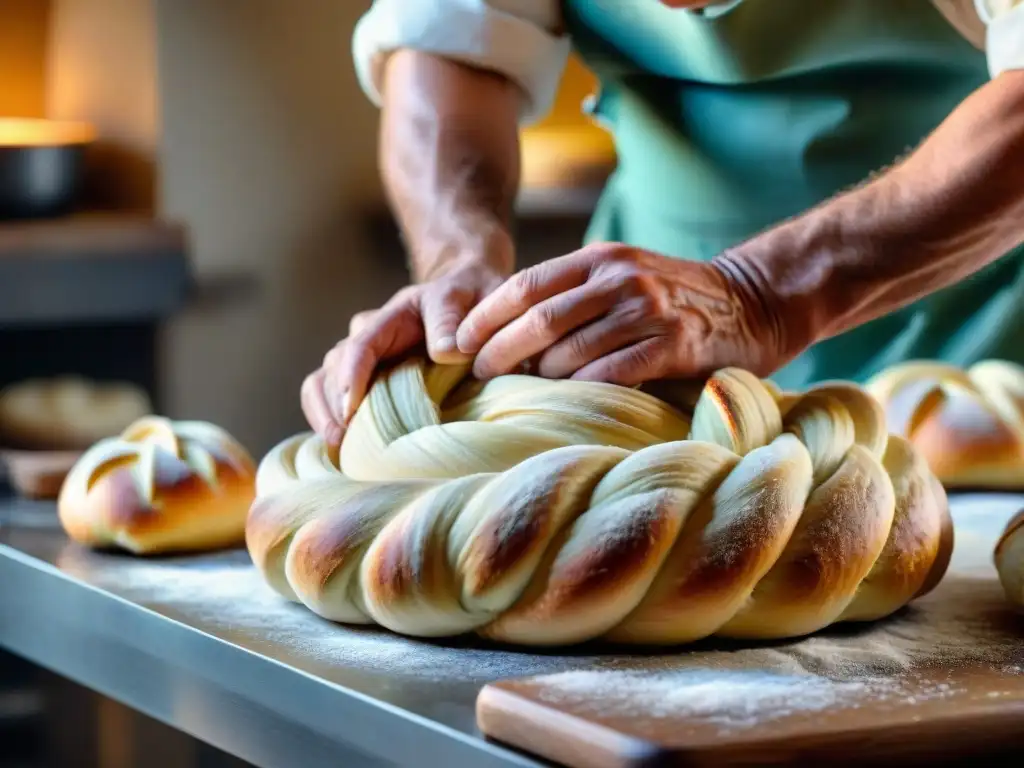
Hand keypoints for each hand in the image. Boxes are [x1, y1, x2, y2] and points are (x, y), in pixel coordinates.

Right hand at [301, 258, 508, 445]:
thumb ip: (450, 319)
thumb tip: (444, 351)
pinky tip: (336, 446)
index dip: (353, 375)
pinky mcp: (364, 381)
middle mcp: (367, 337)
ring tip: (337, 444)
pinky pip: (328, 397)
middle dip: (335, 403)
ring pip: (323, 382)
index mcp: (391, 316)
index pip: (361, 345)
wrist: (468, 302)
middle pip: (335, 368)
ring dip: (324, 413)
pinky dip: (326, 419)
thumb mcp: (463, 298)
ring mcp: (362, 360)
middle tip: (344, 437)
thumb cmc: (465, 300)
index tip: (351, 408)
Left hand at [456, 243, 789, 386]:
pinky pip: (611, 372)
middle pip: (538, 318)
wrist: (751, 302)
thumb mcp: (621, 277)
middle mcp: (619, 277)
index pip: (525, 286)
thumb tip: (507, 335)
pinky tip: (569, 402)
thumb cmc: (672, 299)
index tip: (458, 345)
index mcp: (599, 258)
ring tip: (520, 393)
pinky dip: (582, 389)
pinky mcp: (673, 343)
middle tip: (476, 376)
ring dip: (539, 377)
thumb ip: (574, 295)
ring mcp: (647, 309)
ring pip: (570, 349)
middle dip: (498, 351)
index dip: (486, 317)